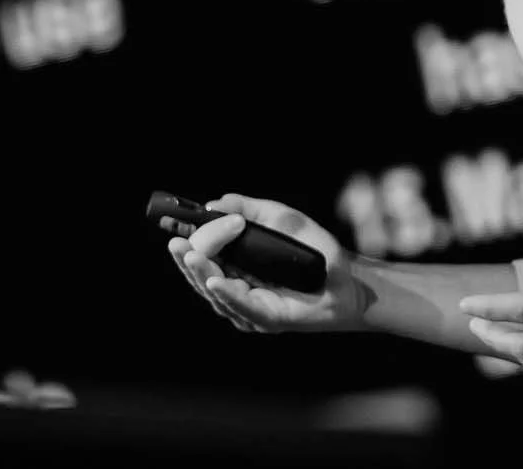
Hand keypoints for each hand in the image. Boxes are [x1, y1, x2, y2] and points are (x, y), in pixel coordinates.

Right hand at [164, 193, 363, 334]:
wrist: (347, 277)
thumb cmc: (313, 250)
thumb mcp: (280, 219)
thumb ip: (248, 209)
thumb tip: (214, 203)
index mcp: (234, 266)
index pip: (203, 255)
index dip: (190, 242)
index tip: (180, 227)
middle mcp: (236, 290)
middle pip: (201, 277)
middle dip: (188, 259)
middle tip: (176, 243)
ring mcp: (249, 308)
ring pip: (215, 293)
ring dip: (202, 274)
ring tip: (190, 255)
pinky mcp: (266, 319)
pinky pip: (242, 307)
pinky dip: (228, 294)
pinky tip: (216, 282)